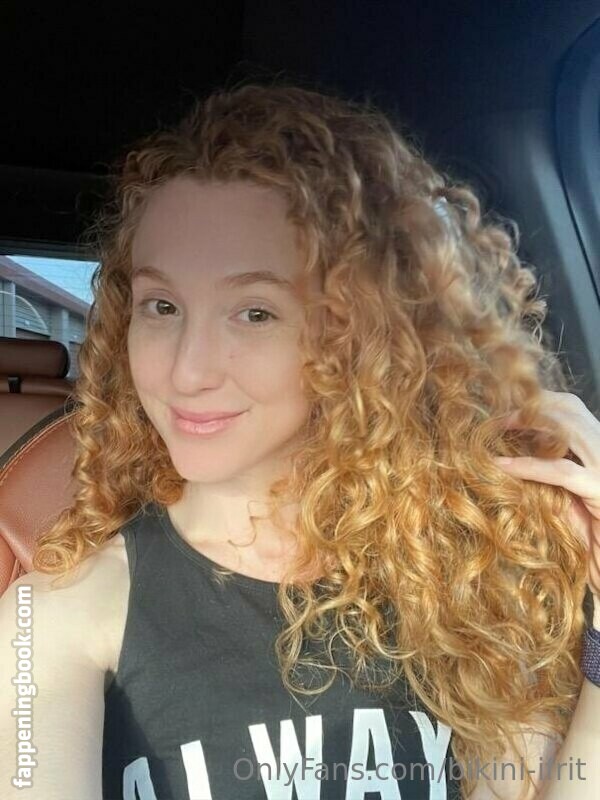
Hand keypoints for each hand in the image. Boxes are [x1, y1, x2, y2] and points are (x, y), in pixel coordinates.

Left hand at [492, 390, 599, 600]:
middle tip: (496, 419)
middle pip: (568, 407)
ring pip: (568, 427)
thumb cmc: (589, 533)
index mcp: (599, 446)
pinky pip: (560, 471)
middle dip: (529, 407)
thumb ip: (543, 471)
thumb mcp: (564, 494)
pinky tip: (502, 466)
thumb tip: (505, 454)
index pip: (570, 407)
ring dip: (528, 425)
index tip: (505, 409)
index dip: (537, 403)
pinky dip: (527, 465)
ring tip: (495, 432)